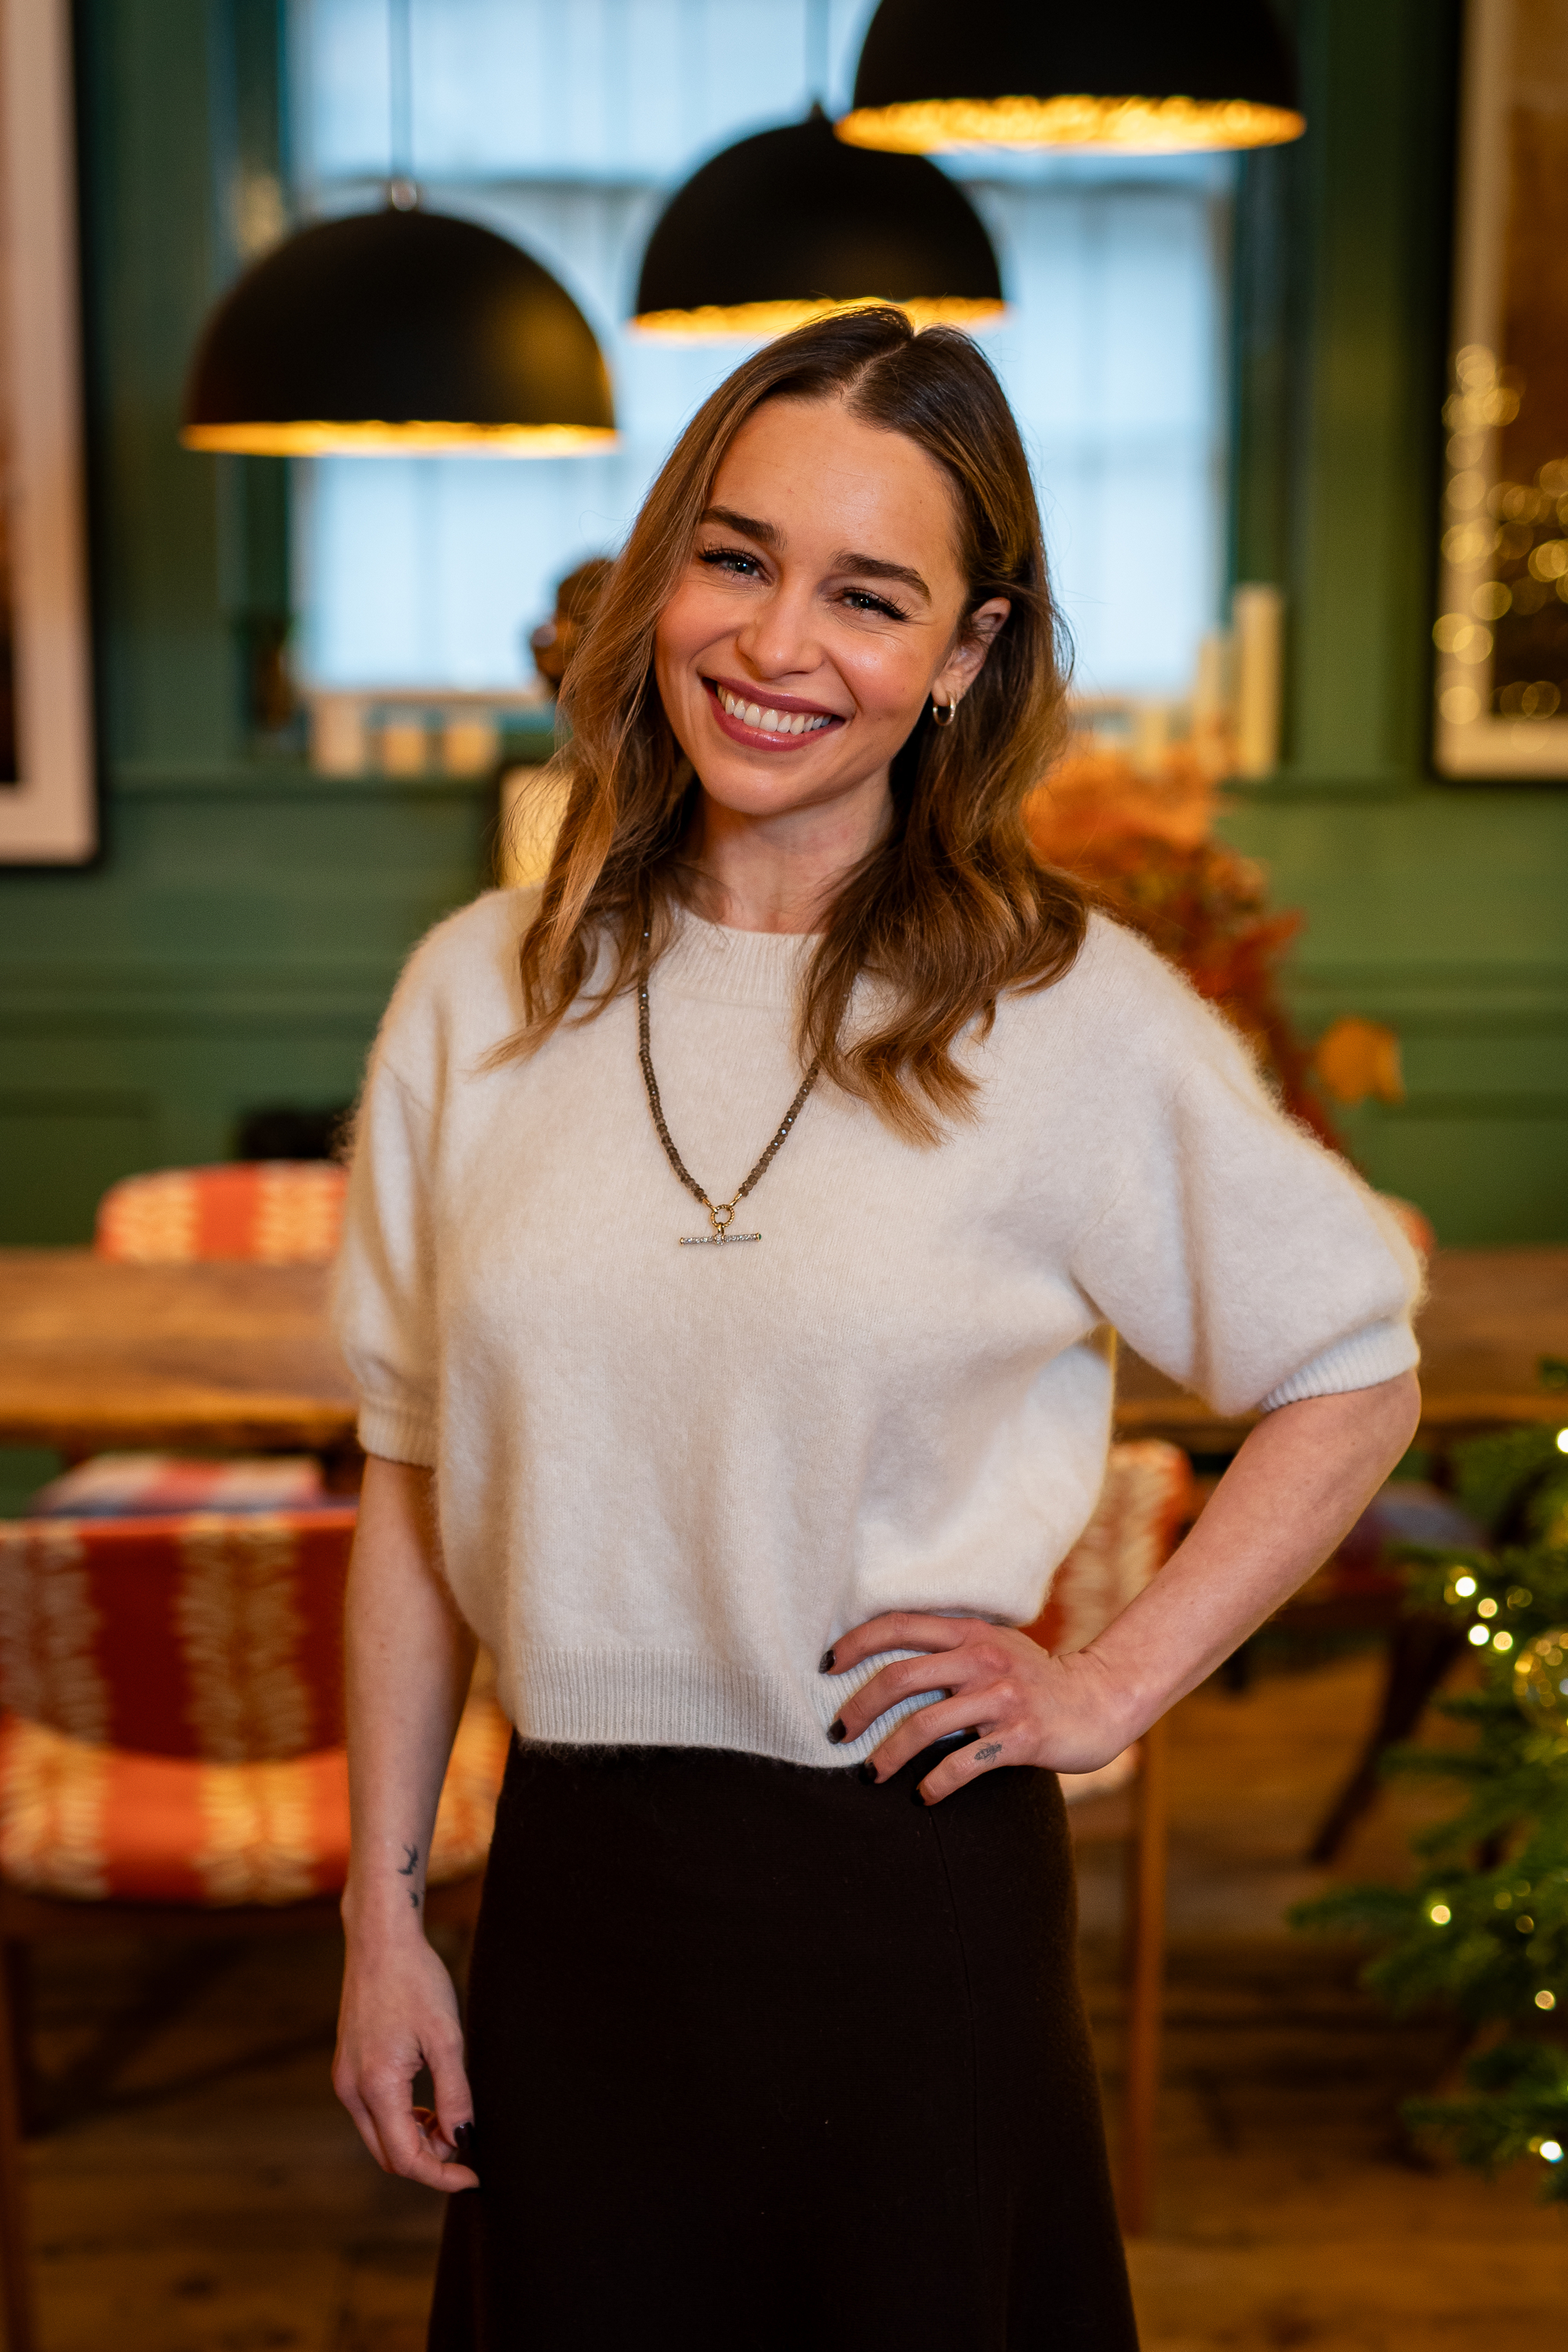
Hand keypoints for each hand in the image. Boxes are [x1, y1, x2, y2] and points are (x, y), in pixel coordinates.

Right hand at [333, 1925, 478, 2190]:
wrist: (380, 1940)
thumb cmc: (416, 1981)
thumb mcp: (446, 2038)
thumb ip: (455, 2094)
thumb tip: (462, 2139)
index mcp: (377, 2086)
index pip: (406, 2158)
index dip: (441, 2175)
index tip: (473, 2176)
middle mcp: (352, 2090)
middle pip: (390, 2155)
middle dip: (430, 2159)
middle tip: (466, 2140)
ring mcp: (345, 2080)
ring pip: (381, 2136)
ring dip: (416, 2140)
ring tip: (451, 2117)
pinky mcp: (348, 2068)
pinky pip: (374, 2114)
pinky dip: (402, 2120)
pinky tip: (429, 2103)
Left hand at [825, 1612, 1136, 1805]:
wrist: (1100, 1700)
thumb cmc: (1033, 1678)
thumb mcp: (994, 1645)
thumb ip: (949, 1646)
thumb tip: (883, 1659)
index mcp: (970, 1631)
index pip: (899, 1625)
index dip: (857, 1643)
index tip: (827, 1666)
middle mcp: (982, 1659)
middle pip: (900, 1677)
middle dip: (859, 1707)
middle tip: (837, 1733)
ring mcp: (1002, 1698)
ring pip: (925, 1726)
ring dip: (888, 1754)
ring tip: (870, 1773)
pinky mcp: (1020, 1736)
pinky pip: (964, 1764)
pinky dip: (935, 1784)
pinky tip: (923, 1796)